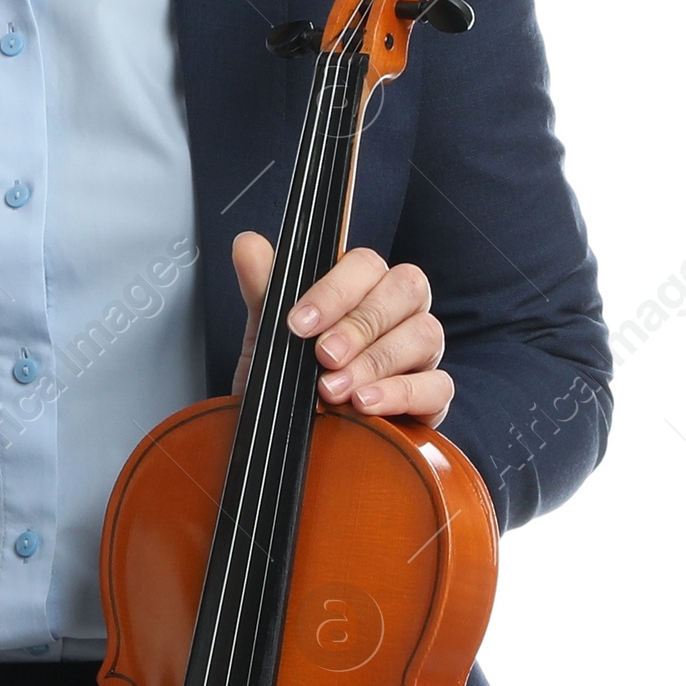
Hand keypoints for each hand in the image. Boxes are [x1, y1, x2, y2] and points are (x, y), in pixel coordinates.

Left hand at [231, 235, 450, 425]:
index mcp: (363, 288)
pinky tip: (365, 406)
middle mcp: (398, 313)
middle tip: (323, 356)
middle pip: (407, 289)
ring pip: (425, 333)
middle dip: (360, 324)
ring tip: (334, 390)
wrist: (286, 442)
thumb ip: (263, 291)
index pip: (366, 265)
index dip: (335, 291)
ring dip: (376, 362)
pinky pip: (438, 386)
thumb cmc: (287, 379)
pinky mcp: (432, 397)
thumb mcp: (267, 337)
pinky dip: (402, 394)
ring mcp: (420, 354)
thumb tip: (247, 243)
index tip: (299, 323)